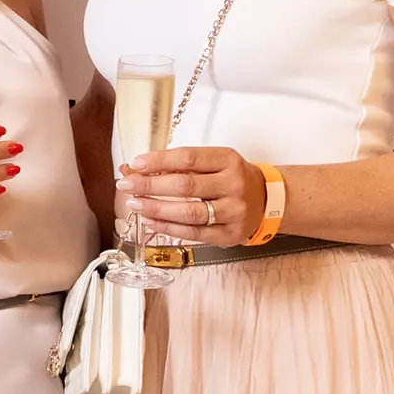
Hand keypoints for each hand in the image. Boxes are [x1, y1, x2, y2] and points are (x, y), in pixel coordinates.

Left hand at [120, 144, 260, 248]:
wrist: (267, 201)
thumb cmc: (232, 178)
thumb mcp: (215, 162)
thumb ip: (181, 164)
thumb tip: (137, 168)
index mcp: (228, 160)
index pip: (188, 158)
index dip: (159, 161)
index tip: (136, 164)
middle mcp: (233, 185)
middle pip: (185, 186)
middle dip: (150, 186)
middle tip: (126, 185)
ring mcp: (233, 212)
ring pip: (189, 212)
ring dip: (156, 209)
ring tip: (135, 205)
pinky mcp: (230, 235)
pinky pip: (194, 233)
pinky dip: (169, 227)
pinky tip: (150, 221)